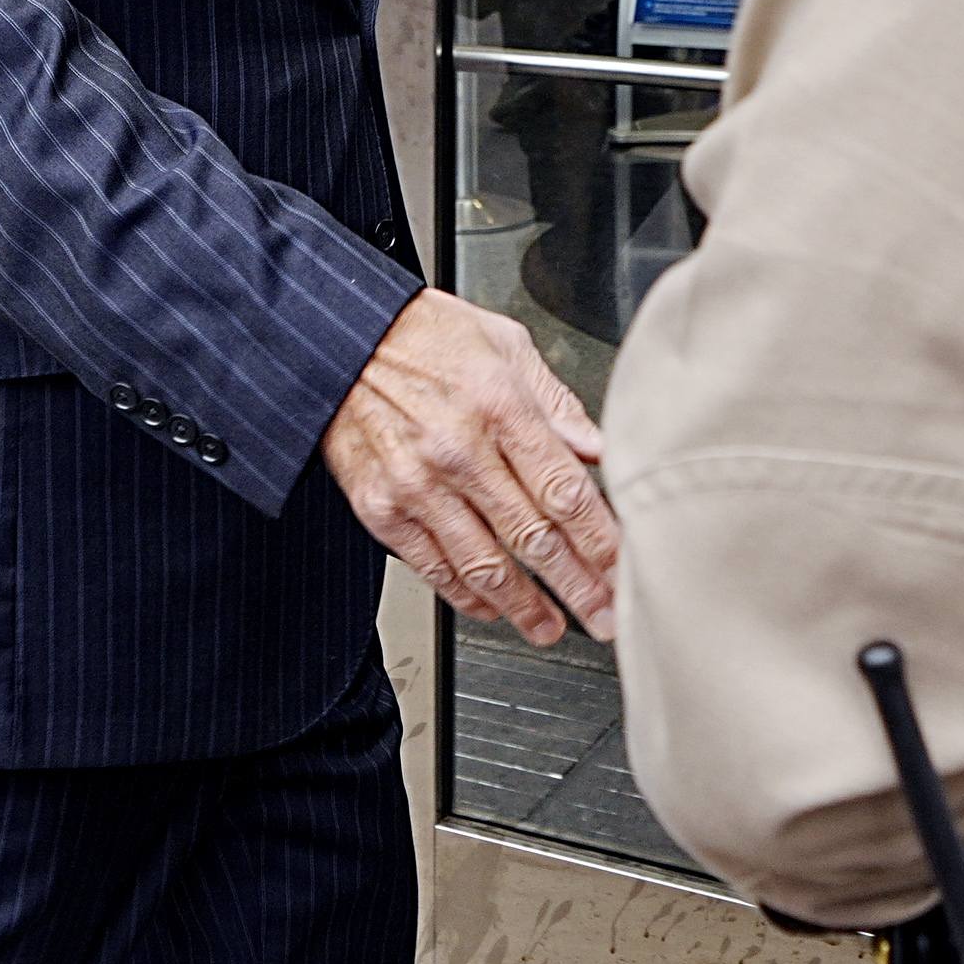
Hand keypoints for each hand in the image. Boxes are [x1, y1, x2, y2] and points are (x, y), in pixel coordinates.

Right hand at [322, 289, 620, 647]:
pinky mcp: (380, 506)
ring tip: (551, 627)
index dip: (601, 541)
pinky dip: (464, 594)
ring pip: (483, 564)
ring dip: (524, 606)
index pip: (565, 492)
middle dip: (577, 587)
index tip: (623, 571)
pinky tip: (490, 608)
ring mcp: (417, 484)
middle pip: (533, 537)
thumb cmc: (423, 336)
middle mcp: (459, 450)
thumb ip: (556, 405)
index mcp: (500, 407)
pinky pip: (430, 565)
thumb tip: (599, 450)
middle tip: (606, 618)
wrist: (340, 339)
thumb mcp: (505, 344)